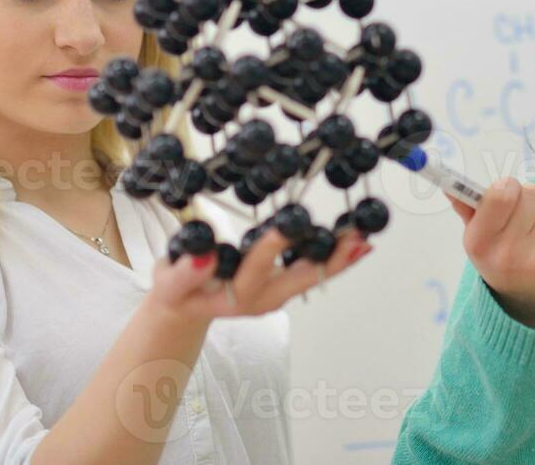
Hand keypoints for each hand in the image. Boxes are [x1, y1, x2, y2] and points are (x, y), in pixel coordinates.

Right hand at [146, 227, 371, 322]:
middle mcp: (263, 298)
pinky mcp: (284, 287)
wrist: (186, 308)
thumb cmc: (177, 291)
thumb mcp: (169, 284)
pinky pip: (313, 271)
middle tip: (356, 240)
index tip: (288, 227)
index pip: (255, 270)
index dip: (271, 249)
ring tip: (366, 239)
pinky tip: (358, 243)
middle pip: (299, 278)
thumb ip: (183, 274)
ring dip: (340, 259)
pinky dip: (336, 257)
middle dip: (328, 259)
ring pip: (312, 276)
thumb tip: (204, 255)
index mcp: (234, 295)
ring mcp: (276, 295)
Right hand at [446, 177, 534, 327]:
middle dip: (529, 195)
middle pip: (532, 192)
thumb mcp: (476, 237)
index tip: (506, 192)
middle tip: (524, 210)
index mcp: (480, 243)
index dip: (507, 185)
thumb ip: (466, 207)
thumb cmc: (498, 257)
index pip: (501, 194)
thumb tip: (449, 185)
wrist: (525, 300)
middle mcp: (508, 253)